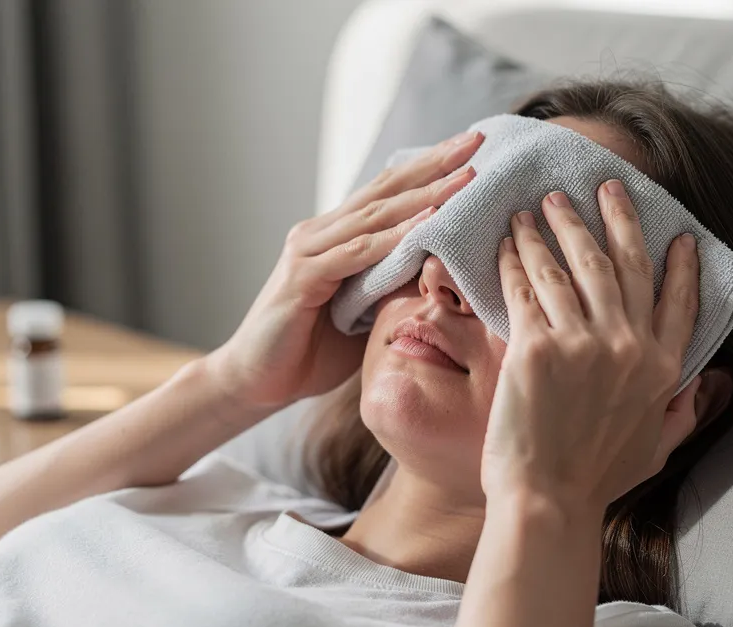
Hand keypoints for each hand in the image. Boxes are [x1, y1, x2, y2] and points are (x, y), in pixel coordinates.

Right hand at [206, 131, 482, 408]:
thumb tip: (442, 273)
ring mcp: (309, 250)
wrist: (255, 382)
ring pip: (377, 215)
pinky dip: (395, 237)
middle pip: (386, 189)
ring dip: (425, 194)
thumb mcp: (366, 316)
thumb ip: (395, 289)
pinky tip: (428, 222)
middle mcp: (320, 233)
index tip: (473, 148)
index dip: (430, 169)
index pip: (389, 192)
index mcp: (336, 236)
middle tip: (477, 138)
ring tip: (466, 176)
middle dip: (434, 163)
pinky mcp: (303, 277)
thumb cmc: (309, 352)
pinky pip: (358, 253)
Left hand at [481, 180, 701, 521]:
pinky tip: (508, 241)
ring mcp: (583, 344)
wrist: (547, 503)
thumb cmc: (597, 483)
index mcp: (662, 369)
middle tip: (599, 187)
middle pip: (622, 265)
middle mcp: (629, 347)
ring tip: (541, 205)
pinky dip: (515, 260)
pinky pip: (526, 288)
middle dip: (611, 218)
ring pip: (570, 266)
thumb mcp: (657, 448)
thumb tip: (705, 383)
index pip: (678, 301)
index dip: (678, 264)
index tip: (676, 233)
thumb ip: (683, 411)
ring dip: (554, 229)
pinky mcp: (536, 347)